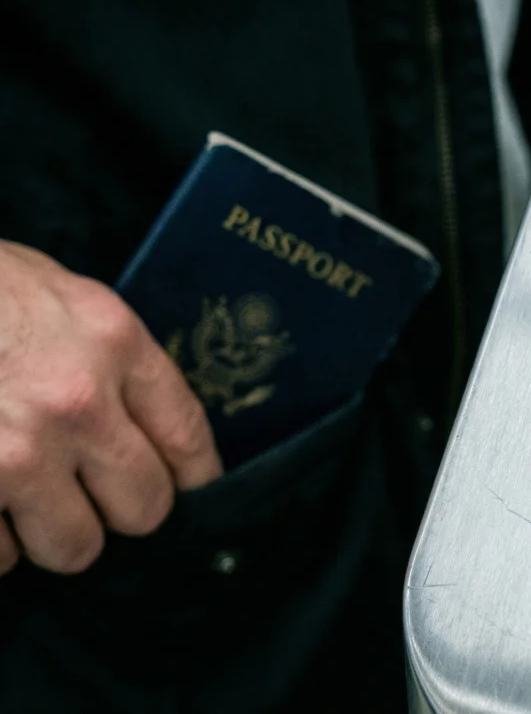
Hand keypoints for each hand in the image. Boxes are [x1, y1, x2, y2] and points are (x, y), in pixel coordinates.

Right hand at [0, 241, 221, 574]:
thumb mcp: (57, 295)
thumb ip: (109, 358)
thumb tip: (143, 427)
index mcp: (112, 343)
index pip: (188, 438)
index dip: (190, 478)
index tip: (182, 490)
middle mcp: (75, 402)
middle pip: (144, 507)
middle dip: (118, 509)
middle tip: (87, 492)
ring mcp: (15, 452)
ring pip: (74, 546)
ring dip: (51, 532)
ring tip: (22, 497)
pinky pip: (1, 557)